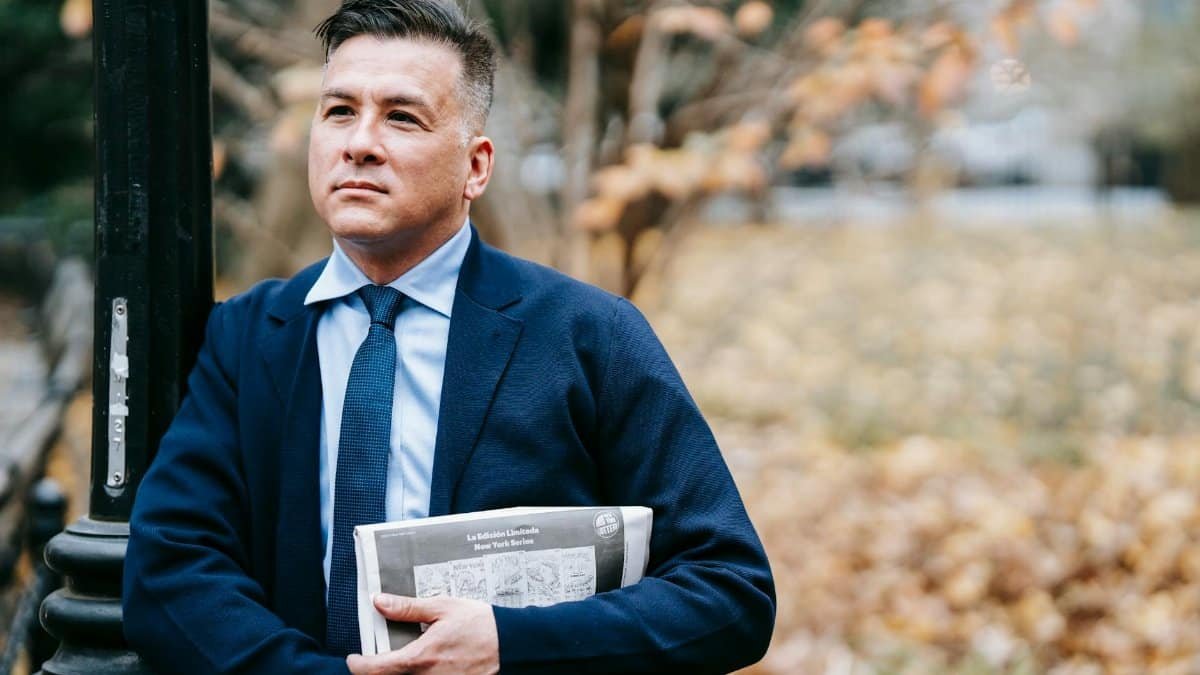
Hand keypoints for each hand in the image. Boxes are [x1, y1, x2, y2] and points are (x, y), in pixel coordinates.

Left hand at [346, 594, 499, 674]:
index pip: (374, 670)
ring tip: (407, 658)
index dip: (358, 665)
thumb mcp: (443, 608)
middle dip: (378, 671)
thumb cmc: (481, 625)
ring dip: (399, 673)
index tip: (355, 659)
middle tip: (379, 658)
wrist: (512, 645)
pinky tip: (426, 664)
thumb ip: (408, 608)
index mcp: (420, 657)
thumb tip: (380, 602)